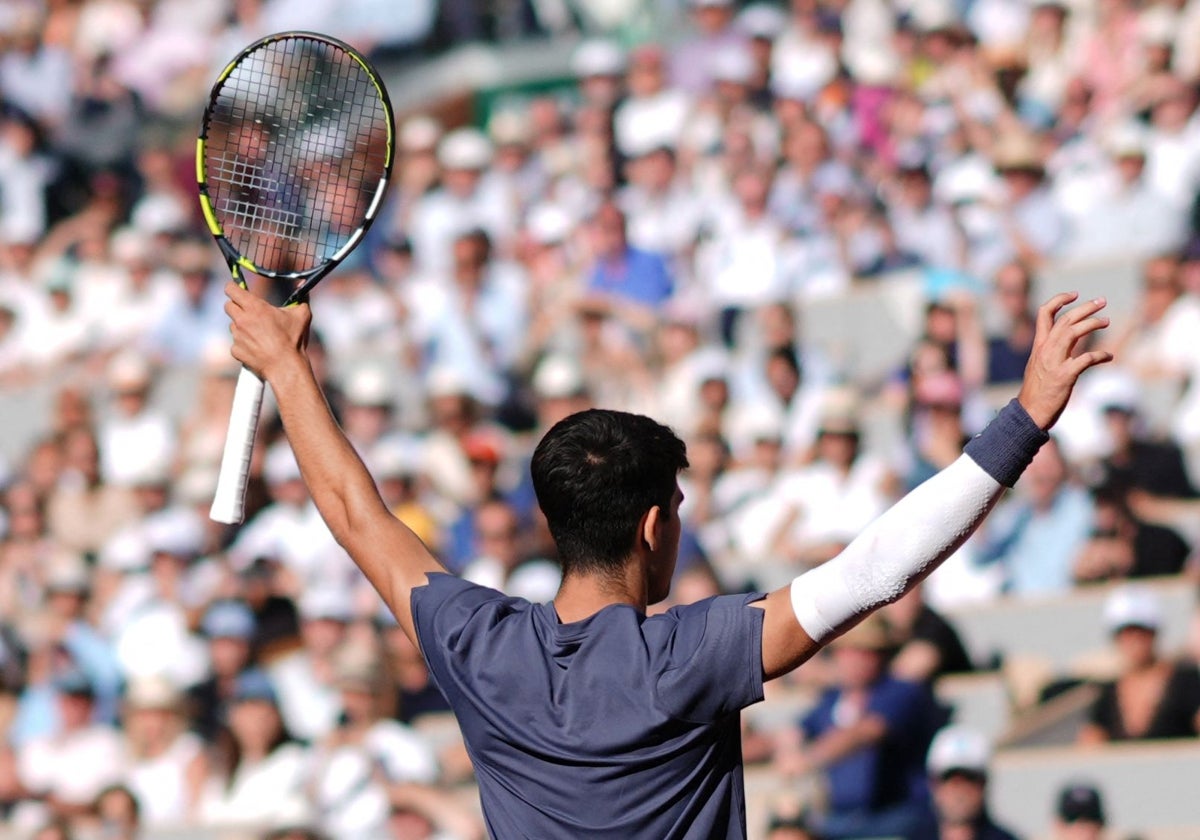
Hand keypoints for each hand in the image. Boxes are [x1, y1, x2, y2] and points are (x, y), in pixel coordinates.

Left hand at [223, 282, 311, 380]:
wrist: (286, 366)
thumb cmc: (294, 340)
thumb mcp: (302, 315)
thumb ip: (301, 298)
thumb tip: (303, 286)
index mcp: (254, 307)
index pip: (231, 289)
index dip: (233, 288)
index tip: (237, 290)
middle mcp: (242, 320)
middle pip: (228, 306)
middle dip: (236, 306)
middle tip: (249, 312)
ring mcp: (237, 336)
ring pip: (233, 325)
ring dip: (242, 327)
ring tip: (259, 334)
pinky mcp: (236, 350)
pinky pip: (236, 343)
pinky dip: (244, 344)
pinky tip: (257, 348)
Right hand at [1017, 292, 1112, 429]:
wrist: (1029, 413)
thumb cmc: (1036, 391)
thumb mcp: (1038, 365)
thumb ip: (1051, 351)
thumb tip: (1067, 342)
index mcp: (1039, 346)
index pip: (1044, 313)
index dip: (1059, 300)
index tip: (1074, 294)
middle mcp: (1045, 350)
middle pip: (1065, 319)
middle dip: (1085, 307)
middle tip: (1102, 301)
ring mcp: (1054, 362)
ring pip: (1073, 332)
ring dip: (1092, 323)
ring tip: (1106, 321)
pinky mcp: (1065, 376)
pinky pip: (1086, 359)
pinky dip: (1100, 356)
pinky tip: (1108, 356)